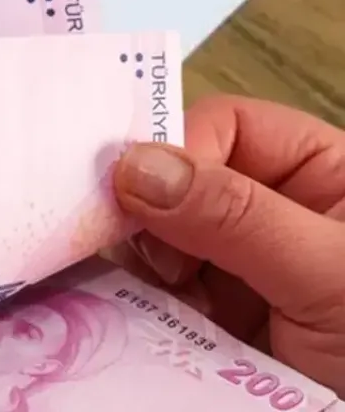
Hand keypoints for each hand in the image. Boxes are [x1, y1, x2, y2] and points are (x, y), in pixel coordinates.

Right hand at [111, 95, 344, 394]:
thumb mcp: (328, 274)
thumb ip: (235, 215)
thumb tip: (135, 166)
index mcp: (322, 175)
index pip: (229, 128)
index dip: (179, 150)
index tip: (136, 194)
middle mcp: (273, 214)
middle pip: (180, 181)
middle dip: (148, 210)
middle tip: (132, 247)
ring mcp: (239, 271)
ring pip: (157, 239)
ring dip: (139, 262)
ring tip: (144, 292)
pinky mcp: (211, 323)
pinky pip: (153, 295)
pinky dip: (131, 302)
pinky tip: (126, 312)